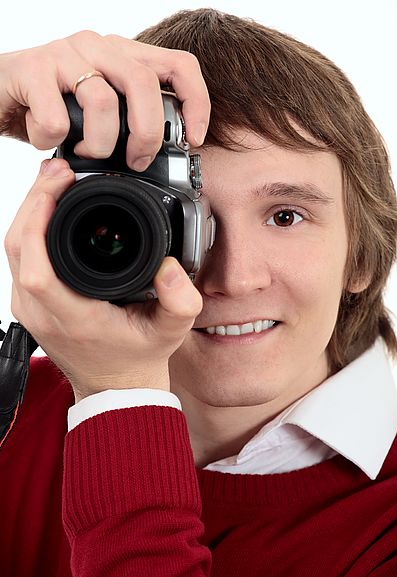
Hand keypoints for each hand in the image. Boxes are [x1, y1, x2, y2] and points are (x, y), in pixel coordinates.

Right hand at [0, 30, 209, 169]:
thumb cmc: (55, 106)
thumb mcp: (102, 113)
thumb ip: (131, 122)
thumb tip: (163, 157)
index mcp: (123, 56)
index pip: (179, 65)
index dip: (196, 102)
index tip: (194, 139)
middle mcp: (99, 47)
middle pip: (144, 84)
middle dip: (147, 134)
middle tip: (136, 161)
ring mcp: (65, 54)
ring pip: (103, 102)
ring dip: (97, 143)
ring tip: (83, 151)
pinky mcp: (32, 68)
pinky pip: (57, 117)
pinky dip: (53, 139)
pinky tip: (46, 139)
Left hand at [4, 158, 202, 401]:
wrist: (117, 384)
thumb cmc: (139, 355)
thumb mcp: (171, 331)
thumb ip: (180, 301)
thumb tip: (168, 266)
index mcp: (74, 319)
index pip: (37, 271)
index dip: (38, 224)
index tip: (56, 189)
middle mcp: (42, 314)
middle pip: (17, 249)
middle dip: (33, 202)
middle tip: (58, 172)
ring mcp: (29, 309)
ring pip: (13, 250)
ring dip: (29, 211)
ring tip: (54, 182)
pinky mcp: (28, 303)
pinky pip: (19, 258)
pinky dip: (30, 227)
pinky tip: (49, 207)